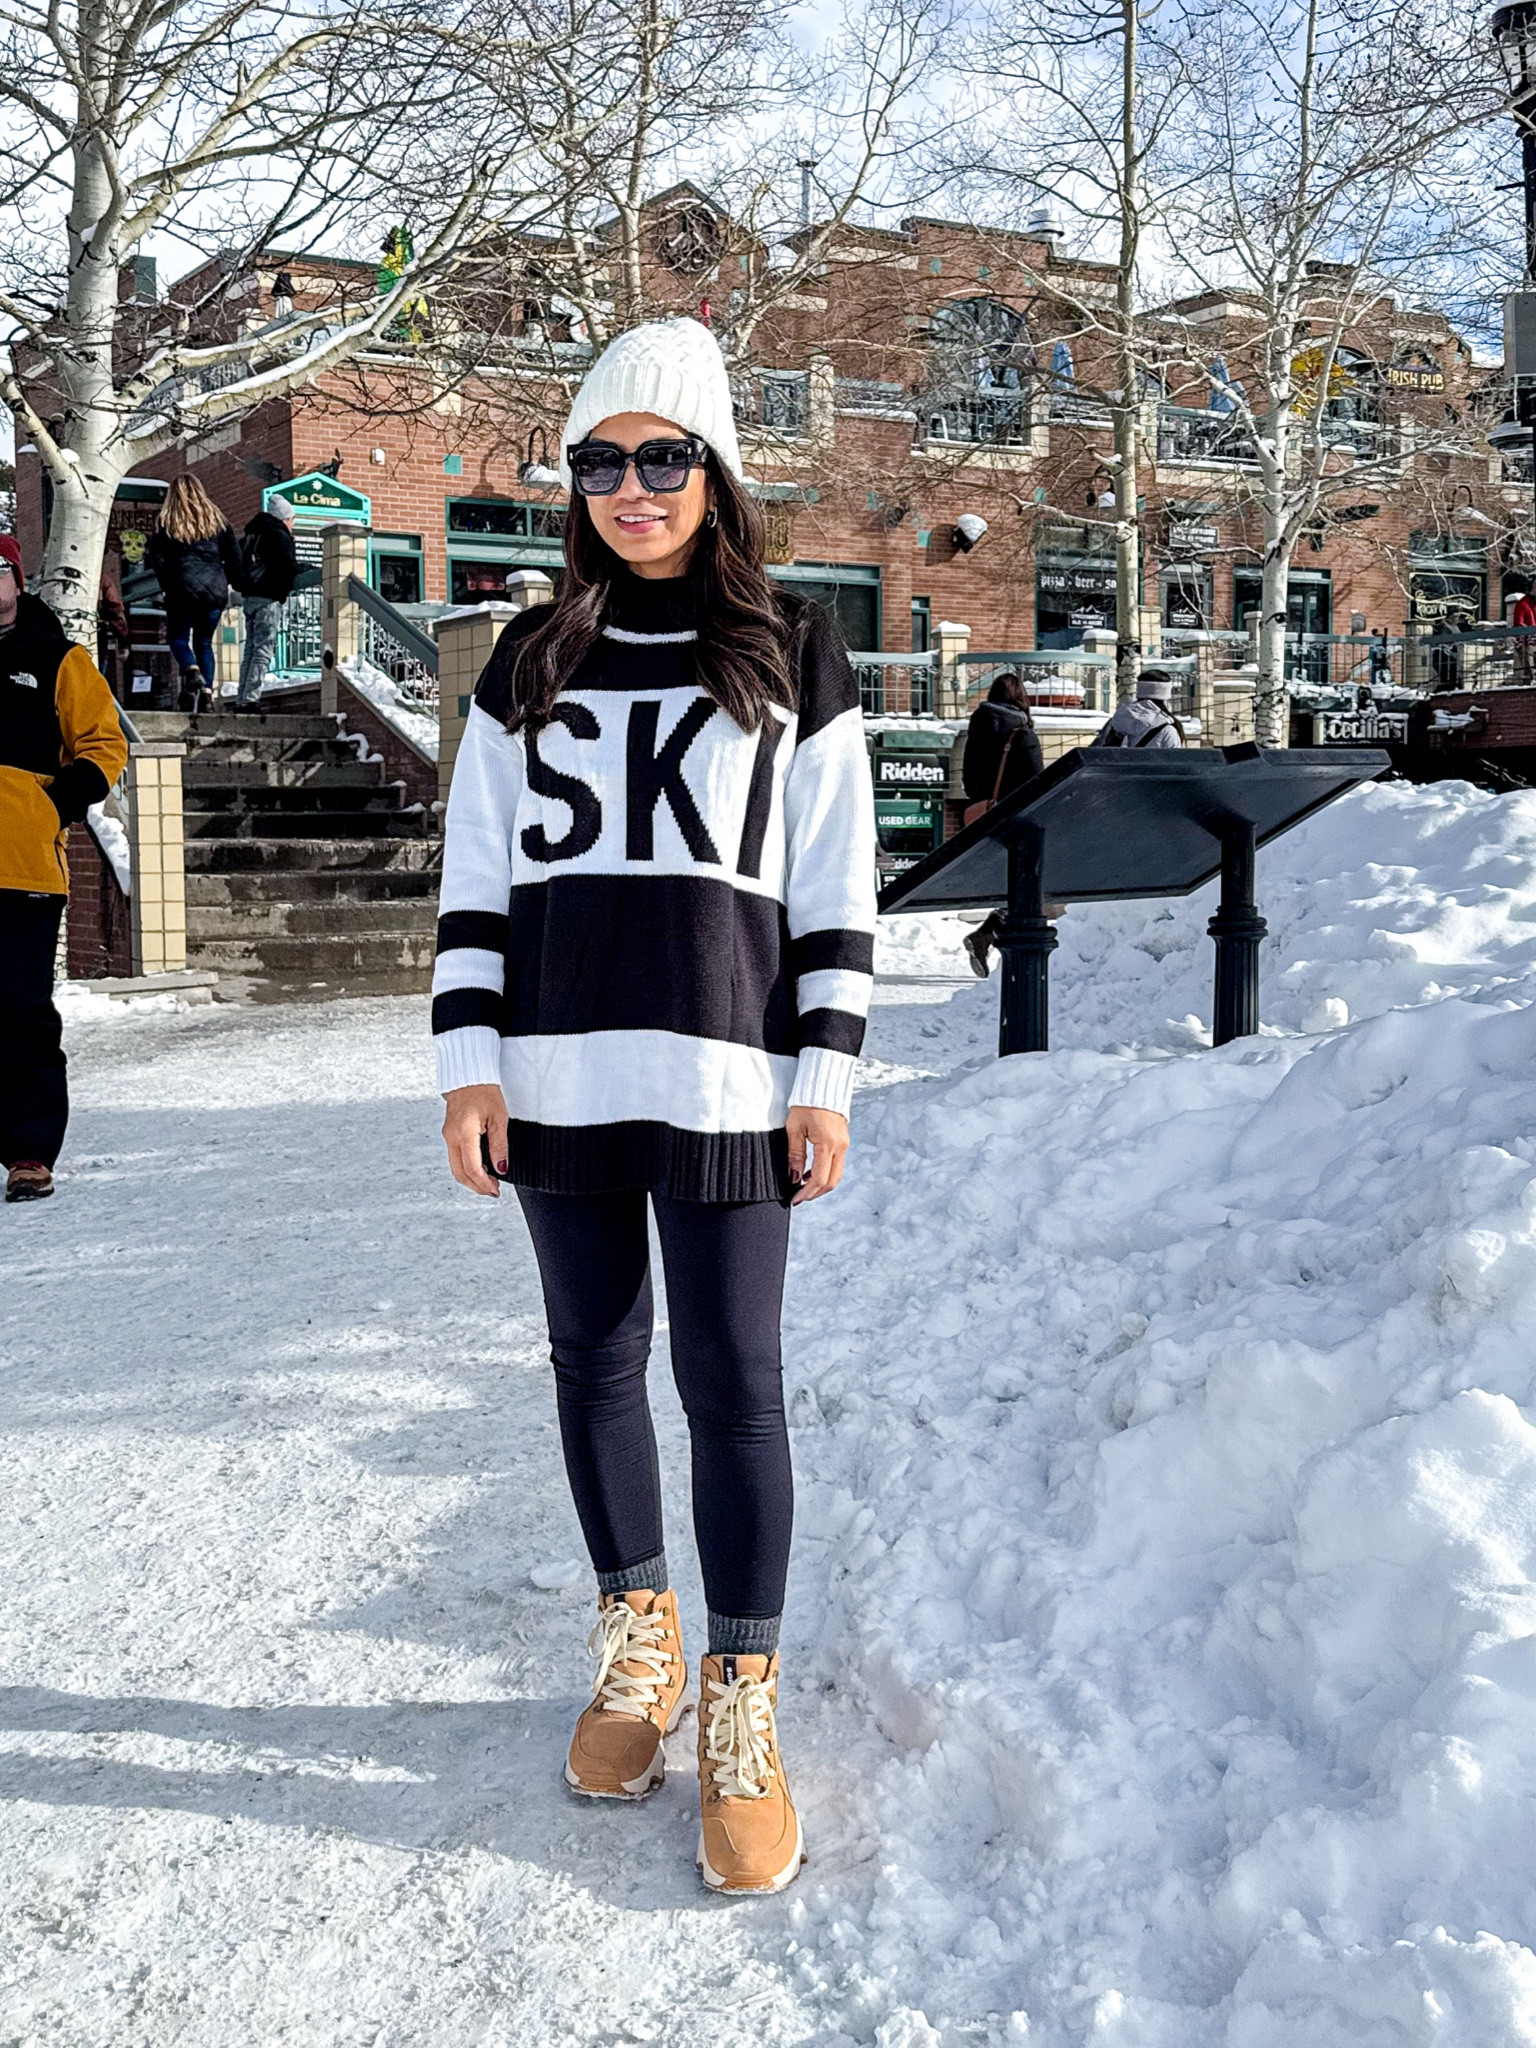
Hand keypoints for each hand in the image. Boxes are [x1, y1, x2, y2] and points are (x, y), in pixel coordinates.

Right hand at [442, 1083, 509, 1197]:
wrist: (468, 1076)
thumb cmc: (484, 1092)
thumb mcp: (499, 1118)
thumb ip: (500, 1145)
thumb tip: (502, 1168)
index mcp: (464, 1133)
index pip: (471, 1168)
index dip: (484, 1183)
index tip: (496, 1190)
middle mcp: (451, 1137)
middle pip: (460, 1173)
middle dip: (476, 1186)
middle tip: (493, 1191)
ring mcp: (448, 1136)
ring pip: (455, 1168)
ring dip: (471, 1179)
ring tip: (489, 1182)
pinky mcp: (449, 1134)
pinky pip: (455, 1157)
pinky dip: (467, 1167)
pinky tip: (481, 1168)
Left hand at [786, 1106, 848, 1205]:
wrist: (823, 1085)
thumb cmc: (806, 1103)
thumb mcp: (795, 1129)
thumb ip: (795, 1156)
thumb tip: (794, 1177)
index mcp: (828, 1144)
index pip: (820, 1179)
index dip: (807, 1193)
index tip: (795, 1199)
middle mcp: (840, 1147)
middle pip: (832, 1181)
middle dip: (815, 1193)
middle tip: (799, 1197)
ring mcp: (844, 1144)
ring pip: (836, 1174)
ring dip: (821, 1184)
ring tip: (802, 1187)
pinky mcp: (842, 1141)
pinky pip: (836, 1164)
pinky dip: (825, 1173)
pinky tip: (810, 1172)